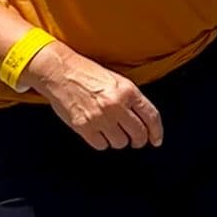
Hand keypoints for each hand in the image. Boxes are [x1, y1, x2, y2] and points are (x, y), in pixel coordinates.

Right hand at [24, 42, 163, 151]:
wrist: (59, 71)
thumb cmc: (88, 73)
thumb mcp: (117, 81)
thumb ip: (132, 100)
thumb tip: (145, 122)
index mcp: (128, 91)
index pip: (152, 117)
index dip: (157, 132)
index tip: (156, 140)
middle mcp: (116, 105)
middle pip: (138, 134)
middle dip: (138, 140)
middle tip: (134, 139)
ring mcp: (100, 118)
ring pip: (120, 143)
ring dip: (118, 140)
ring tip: (111, 129)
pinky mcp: (84, 127)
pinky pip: (101, 146)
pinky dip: (101, 142)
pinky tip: (98, 131)